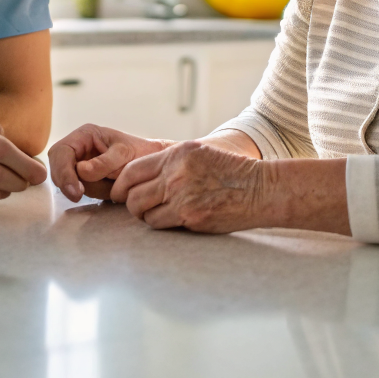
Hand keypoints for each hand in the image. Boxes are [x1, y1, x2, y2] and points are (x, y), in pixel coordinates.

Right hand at [48, 124, 169, 201]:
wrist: (153, 166)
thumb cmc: (140, 154)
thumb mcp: (124, 154)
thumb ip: (103, 162)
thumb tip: (80, 169)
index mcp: (84, 135)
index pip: (61, 152)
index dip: (63, 172)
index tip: (75, 191)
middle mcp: (78, 148)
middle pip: (58, 167)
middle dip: (68, 182)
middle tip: (79, 196)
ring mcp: (79, 164)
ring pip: (68, 182)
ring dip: (86, 188)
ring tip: (110, 184)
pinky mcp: (85, 179)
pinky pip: (79, 189)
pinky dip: (93, 192)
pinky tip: (108, 188)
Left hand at [109, 141, 271, 232]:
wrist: (260, 189)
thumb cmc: (231, 173)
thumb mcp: (199, 153)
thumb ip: (171, 161)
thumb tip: (143, 175)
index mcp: (176, 155)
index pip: (132, 170)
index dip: (120, 184)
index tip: (119, 193)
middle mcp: (175, 173)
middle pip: (132, 193)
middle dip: (129, 203)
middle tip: (136, 208)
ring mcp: (181, 195)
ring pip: (142, 210)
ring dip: (145, 215)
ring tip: (156, 214)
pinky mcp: (189, 215)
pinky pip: (159, 223)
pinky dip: (161, 224)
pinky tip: (172, 220)